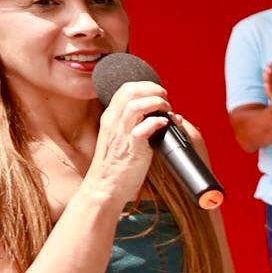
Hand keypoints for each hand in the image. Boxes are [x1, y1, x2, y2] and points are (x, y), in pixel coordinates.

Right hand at [86, 80, 171, 205]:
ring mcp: (121, 134)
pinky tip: (165, 124)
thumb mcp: (121, 137)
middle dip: (153, 90)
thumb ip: (134, 123)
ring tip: (167, 110)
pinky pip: (142, 129)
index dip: (146, 86)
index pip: (126, 89)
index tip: (160, 93)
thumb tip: (159, 115)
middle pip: (130, 91)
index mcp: (111, 117)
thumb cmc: (117, 164)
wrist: (105, 186)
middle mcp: (114, 122)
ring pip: (135, 106)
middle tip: (166, 99)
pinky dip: (156, 123)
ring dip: (156, 103)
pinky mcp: (131, 148)